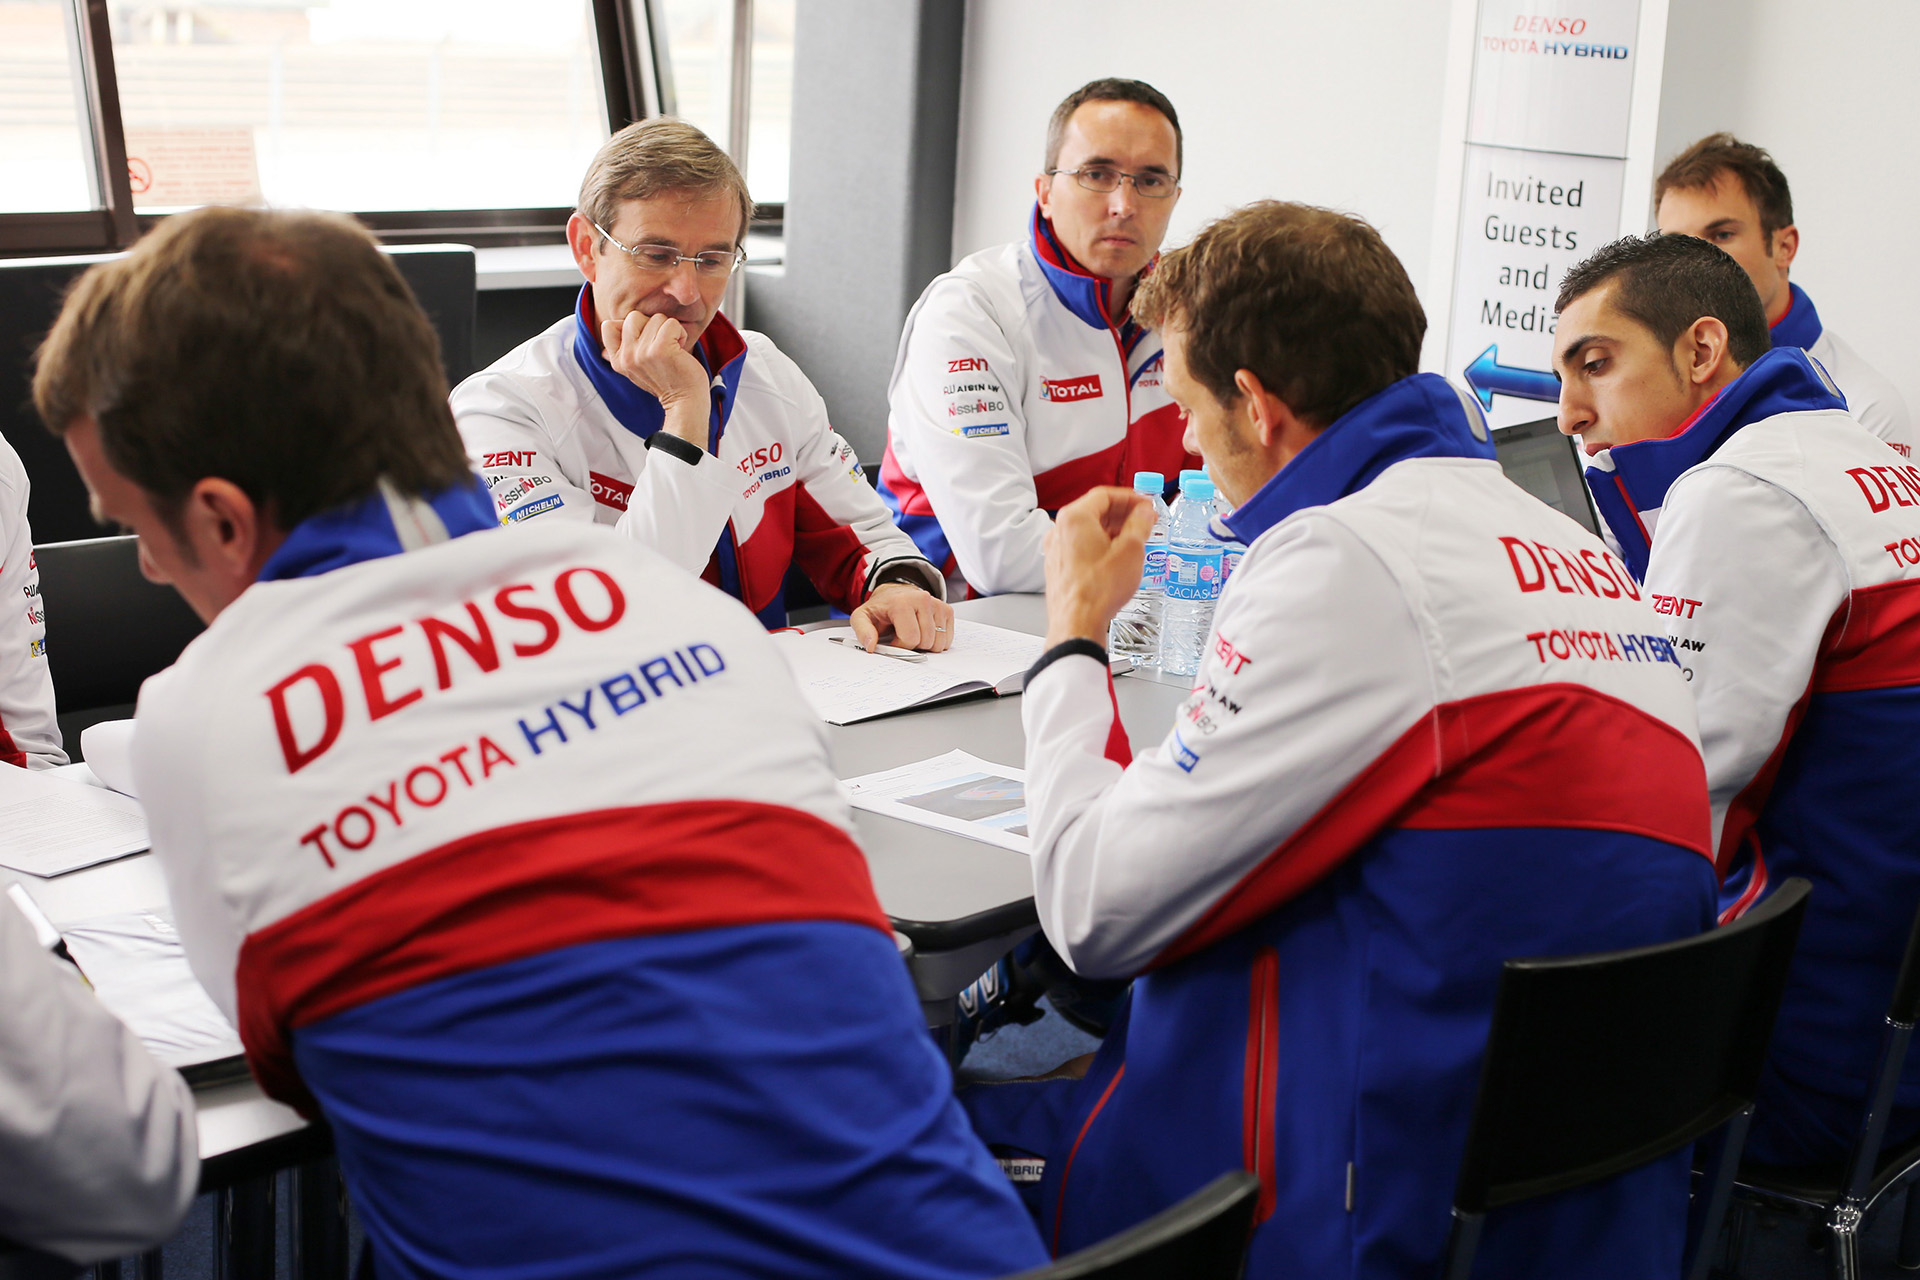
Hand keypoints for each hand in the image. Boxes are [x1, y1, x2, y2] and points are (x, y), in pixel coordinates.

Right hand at [602, 311, 709, 445]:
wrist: (685, 402)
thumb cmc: (666, 381)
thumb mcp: (636, 367)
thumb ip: (624, 348)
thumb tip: (608, 325)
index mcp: (617, 361)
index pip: (608, 326)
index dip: (629, 326)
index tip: (644, 341)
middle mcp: (626, 357)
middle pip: (633, 316)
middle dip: (652, 325)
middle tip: (662, 345)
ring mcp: (642, 353)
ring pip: (656, 318)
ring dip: (669, 331)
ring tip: (673, 350)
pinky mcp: (660, 349)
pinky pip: (671, 323)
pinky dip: (681, 333)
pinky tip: (681, 349)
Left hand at [850, 583, 954, 652]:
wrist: (894, 595)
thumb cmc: (880, 609)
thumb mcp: (862, 617)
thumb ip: (863, 631)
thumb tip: (871, 646)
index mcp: (902, 602)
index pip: (910, 639)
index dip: (900, 645)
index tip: (893, 639)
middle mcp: (923, 599)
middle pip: (926, 642)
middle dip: (913, 645)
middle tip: (903, 634)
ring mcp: (937, 604)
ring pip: (938, 643)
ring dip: (925, 644)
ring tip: (914, 632)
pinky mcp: (946, 609)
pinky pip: (947, 639)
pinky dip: (936, 640)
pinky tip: (924, 631)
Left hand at [1044, 487, 1153, 648]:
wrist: (1076, 624)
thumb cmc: (1099, 590)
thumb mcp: (1131, 550)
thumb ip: (1140, 524)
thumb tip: (1144, 513)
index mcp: (1074, 518)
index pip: (1104, 495)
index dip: (1130, 497)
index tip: (1145, 504)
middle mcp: (1059, 530)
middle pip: (1094, 511)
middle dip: (1122, 513)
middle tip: (1144, 520)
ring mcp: (1056, 549)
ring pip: (1087, 529)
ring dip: (1112, 530)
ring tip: (1135, 538)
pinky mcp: (1058, 566)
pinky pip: (1080, 546)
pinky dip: (1100, 544)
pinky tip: (1116, 556)